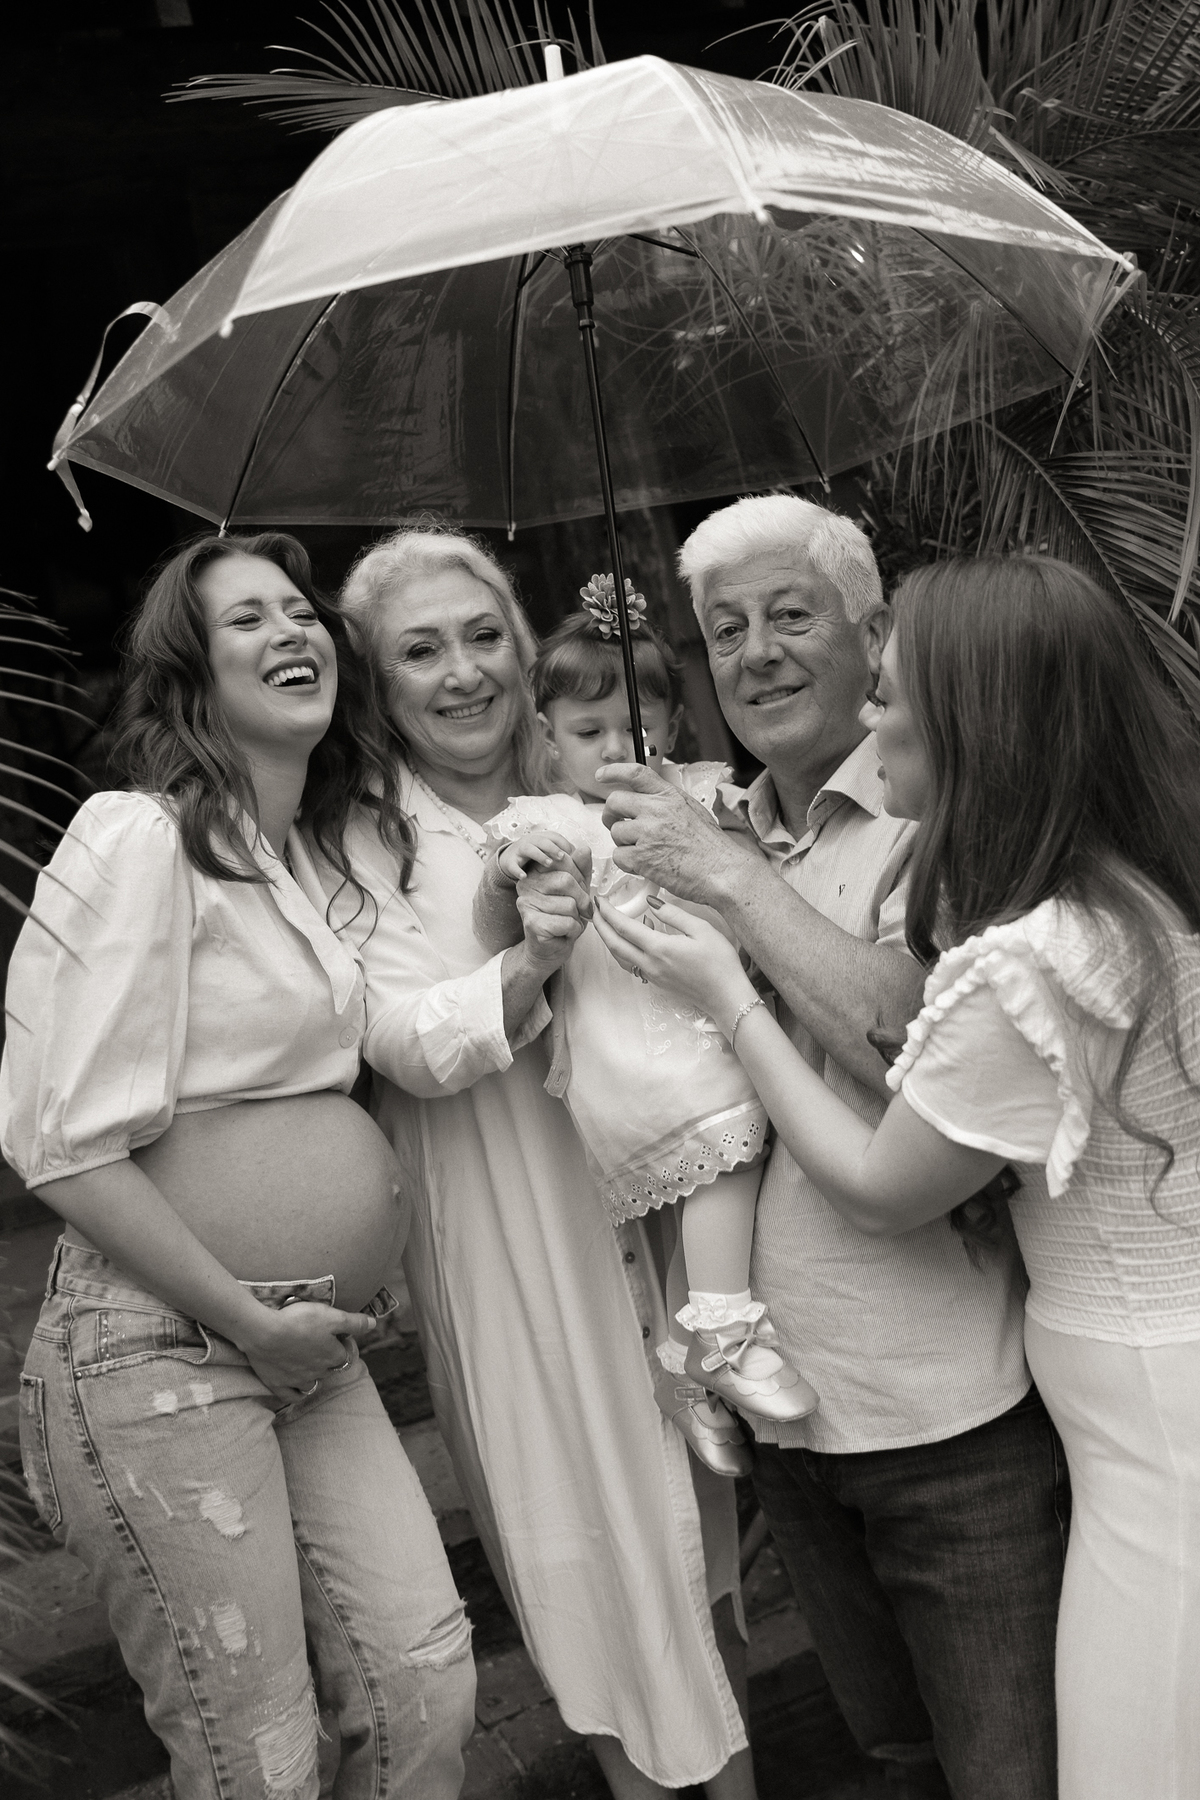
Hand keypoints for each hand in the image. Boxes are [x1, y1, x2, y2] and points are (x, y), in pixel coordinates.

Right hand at [239, 1301, 377, 1402]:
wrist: (263, 1332)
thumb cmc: (299, 1321)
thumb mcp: (331, 1316)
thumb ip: (354, 1322)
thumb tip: (374, 1325)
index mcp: (332, 1356)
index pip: (345, 1354)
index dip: (343, 1342)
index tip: (336, 1332)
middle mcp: (318, 1372)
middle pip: (329, 1369)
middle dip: (328, 1358)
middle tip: (319, 1342)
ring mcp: (297, 1380)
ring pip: (312, 1384)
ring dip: (314, 1375)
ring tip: (308, 1362)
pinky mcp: (277, 1384)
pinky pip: (291, 1396)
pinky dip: (296, 1393)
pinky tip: (296, 1387)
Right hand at [496, 830, 580, 885]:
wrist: (513, 862)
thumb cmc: (540, 861)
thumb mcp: (554, 858)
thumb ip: (569, 857)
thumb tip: (586, 850)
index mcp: (544, 839)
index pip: (556, 837)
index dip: (565, 845)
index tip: (575, 857)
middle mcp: (532, 841)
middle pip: (543, 840)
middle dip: (554, 848)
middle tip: (564, 857)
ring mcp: (520, 851)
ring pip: (529, 848)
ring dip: (540, 855)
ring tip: (549, 864)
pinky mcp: (510, 862)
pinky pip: (512, 865)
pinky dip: (517, 870)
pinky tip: (524, 877)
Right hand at [516, 851, 591, 972]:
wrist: (547, 951)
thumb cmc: (561, 919)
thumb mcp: (576, 890)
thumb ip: (580, 869)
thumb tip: (583, 848)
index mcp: (535, 873)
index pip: (564, 862)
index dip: (579, 878)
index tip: (578, 893)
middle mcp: (526, 885)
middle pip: (567, 881)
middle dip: (580, 899)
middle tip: (577, 912)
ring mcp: (527, 904)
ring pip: (570, 904)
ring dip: (577, 918)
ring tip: (567, 924)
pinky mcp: (532, 923)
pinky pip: (568, 922)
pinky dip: (573, 931)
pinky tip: (563, 934)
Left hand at [592, 895, 755, 1027]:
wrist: (726, 996)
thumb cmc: (719, 962)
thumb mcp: (701, 929)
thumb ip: (673, 914)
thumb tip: (651, 903)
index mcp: (659, 948)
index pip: (623, 927)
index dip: (607, 912)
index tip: (599, 899)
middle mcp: (649, 964)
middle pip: (614, 944)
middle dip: (600, 925)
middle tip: (594, 909)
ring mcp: (651, 975)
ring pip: (619, 956)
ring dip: (609, 939)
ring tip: (606, 923)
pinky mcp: (656, 982)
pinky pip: (631, 964)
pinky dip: (624, 949)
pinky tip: (634, 939)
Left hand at [596, 763, 751, 903]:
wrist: (722, 870)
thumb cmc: (711, 846)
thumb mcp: (692, 810)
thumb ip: (667, 803)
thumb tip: (647, 801)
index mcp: (669, 796)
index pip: (635, 773)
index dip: (614, 772)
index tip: (602, 775)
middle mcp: (656, 810)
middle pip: (614, 802)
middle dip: (610, 814)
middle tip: (617, 824)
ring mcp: (648, 833)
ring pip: (615, 832)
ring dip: (624, 843)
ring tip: (644, 851)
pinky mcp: (642, 857)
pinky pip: (619, 856)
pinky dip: (628, 863)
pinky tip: (645, 865)